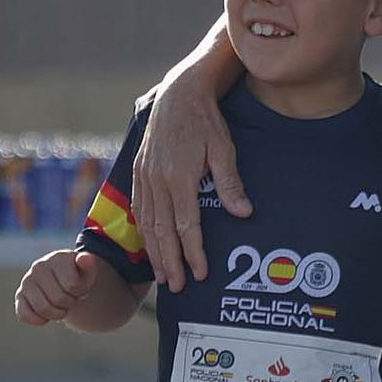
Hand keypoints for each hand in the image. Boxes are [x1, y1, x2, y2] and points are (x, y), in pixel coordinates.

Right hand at [15, 247, 97, 325]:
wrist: (65, 279)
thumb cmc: (78, 275)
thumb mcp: (88, 271)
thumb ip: (89, 265)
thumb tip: (84, 258)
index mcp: (57, 259)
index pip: (72, 286)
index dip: (81, 292)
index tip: (80, 287)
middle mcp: (38, 267)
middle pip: (59, 300)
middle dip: (70, 303)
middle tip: (71, 296)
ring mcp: (27, 281)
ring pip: (43, 309)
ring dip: (58, 314)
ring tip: (62, 304)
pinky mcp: (20, 296)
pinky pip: (25, 315)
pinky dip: (39, 320)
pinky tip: (47, 316)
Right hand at [132, 82, 250, 291]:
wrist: (179, 94)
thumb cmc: (207, 122)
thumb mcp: (224, 149)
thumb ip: (230, 183)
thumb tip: (243, 213)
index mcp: (179, 177)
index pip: (187, 226)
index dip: (193, 253)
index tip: (200, 274)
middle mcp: (157, 180)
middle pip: (162, 231)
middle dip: (170, 262)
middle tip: (177, 287)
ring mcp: (144, 175)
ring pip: (146, 222)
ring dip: (154, 252)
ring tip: (162, 275)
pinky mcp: (138, 170)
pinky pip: (138, 207)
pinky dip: (142, 230)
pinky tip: (148, 245)